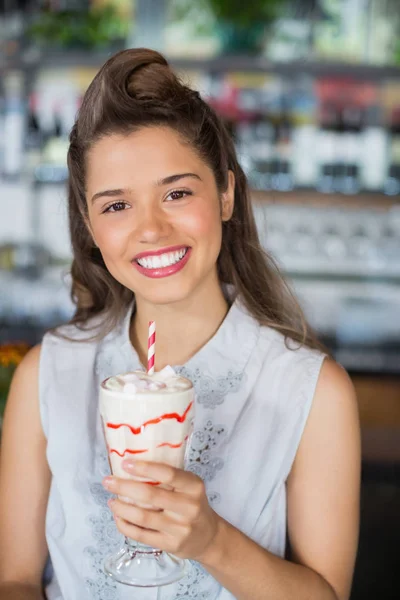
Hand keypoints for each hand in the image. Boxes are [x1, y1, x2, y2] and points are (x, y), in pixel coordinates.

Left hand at [102, 460, 220, 560]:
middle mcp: (188, 507)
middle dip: (124, 487)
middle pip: (150, 495)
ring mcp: (179, 528)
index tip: (126, 463)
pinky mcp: (170, 545)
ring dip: (121, 507)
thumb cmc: (193, 505)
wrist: (209, 537)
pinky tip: (118, 517)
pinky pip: (142, 535)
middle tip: (108, 481)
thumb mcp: (190, 487)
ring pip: (142, 517)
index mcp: (193, 486)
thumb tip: (134, 465)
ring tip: (111, 500)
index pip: (168, 474)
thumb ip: (170, 478)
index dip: (145, 468)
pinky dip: (125, 525)